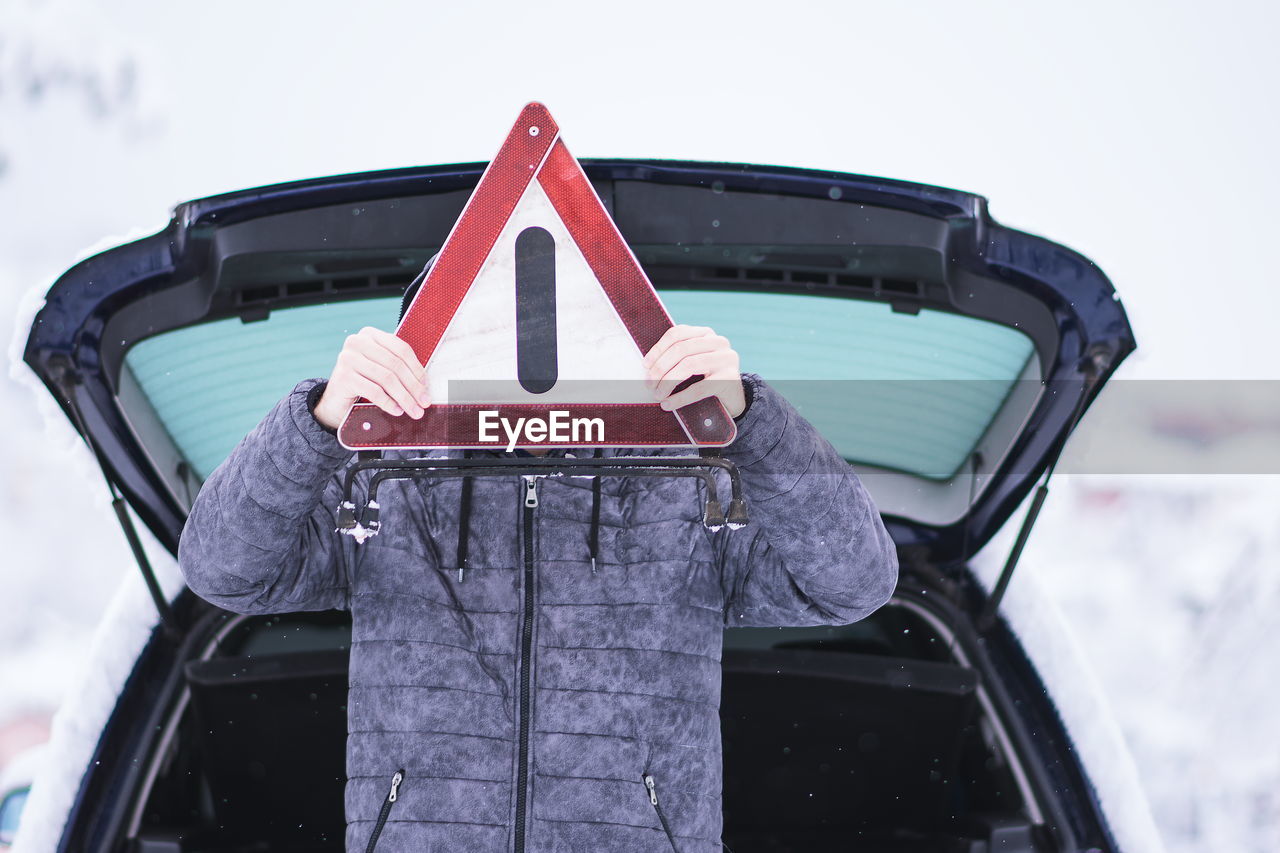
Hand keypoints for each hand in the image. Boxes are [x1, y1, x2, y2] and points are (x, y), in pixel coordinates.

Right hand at [313, 327, 429, 429]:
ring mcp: (348, 358)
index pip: (401, 349)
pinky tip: (397, 411)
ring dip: (404, 397)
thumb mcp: (381, 370)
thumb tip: (425, 386)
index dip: (417, 370)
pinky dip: (388, 403)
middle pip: (395, 365)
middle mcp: (357, 342)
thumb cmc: (363, 383)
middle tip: (424, 403)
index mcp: (370, 335)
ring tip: (413, 410)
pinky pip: (374, 391)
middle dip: (413, 387)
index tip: (427, 387)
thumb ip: (399, 369)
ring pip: (386, 378)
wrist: (335, 401)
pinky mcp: (343, 377)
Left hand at [642, 325, 746, 417]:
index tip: (645, 365)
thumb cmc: (706, 380)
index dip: (658, 349)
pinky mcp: (729, 378)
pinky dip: (680, 398)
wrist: (733, 399)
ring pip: (689, 365)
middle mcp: (718, 342)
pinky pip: (699, 388)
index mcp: (706, 334)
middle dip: (660, 368)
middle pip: (681, 349)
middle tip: (649, 384)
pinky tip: (668, 404)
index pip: (677, 334)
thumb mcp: (693, 364)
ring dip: (668, 381)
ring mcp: (726, 359)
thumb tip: (648, 367)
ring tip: (658, 394)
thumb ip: (677, 359)